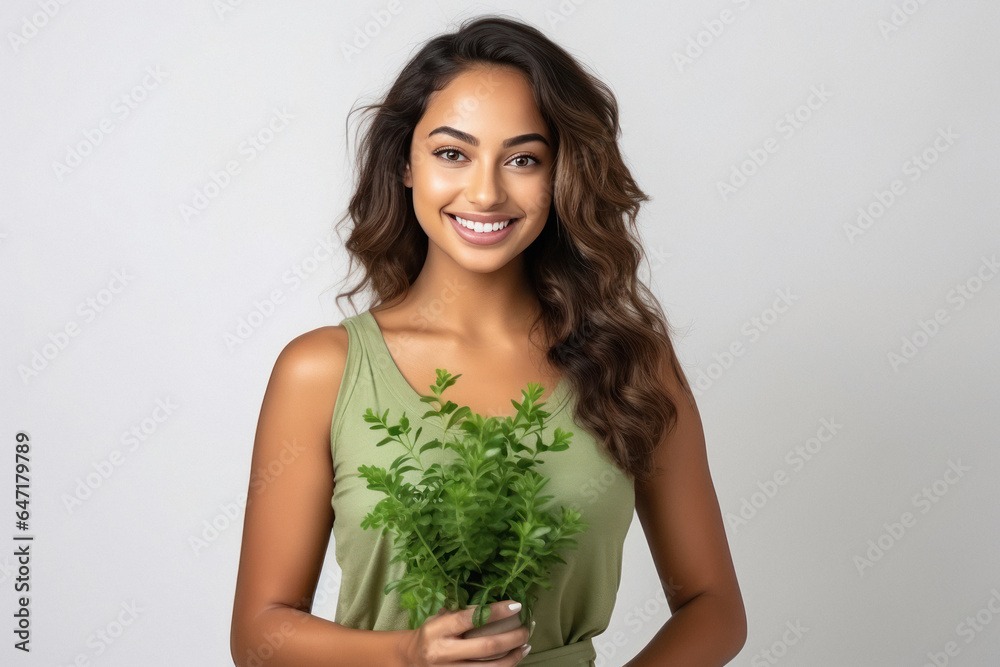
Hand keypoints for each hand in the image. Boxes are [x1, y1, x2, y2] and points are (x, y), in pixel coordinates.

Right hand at [403, 600, 530, 665]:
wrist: (412, 658)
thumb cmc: (431, 632)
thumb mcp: (440, 617)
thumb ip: (461, 610)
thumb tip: (493, 598)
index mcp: (437, 630)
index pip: (469, 619)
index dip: (495, 612)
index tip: (516, 605)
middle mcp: (443, 653)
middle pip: (485, 648)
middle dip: (511, 638)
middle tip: (526, 629)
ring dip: (513, 657)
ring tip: (526, 646)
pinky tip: (514, 659)